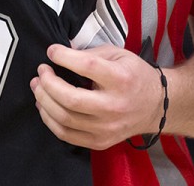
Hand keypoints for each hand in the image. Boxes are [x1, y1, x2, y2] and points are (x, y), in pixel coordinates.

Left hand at [31, 44, 165, 149]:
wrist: (155, 106)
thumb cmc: (135, 75)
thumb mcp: (119, 55)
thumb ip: (91, 54)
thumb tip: (60, 53)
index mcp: (121, 79)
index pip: (87, 66)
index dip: (64, 57)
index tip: (51, 52)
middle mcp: (113, 106)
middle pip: (70, 99)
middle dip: (48, 84)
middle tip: (41, 72)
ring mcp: (106, 128)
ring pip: (64, 119)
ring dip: (44, 101)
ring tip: (38, 87)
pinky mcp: (99, 142)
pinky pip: (66, 134)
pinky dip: (50, 120)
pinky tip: (45, 106)